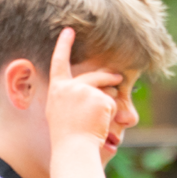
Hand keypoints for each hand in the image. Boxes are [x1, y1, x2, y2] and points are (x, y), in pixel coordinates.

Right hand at [46, 28, 120, 148]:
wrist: (73, 147)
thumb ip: (73, 96)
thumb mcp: (62, 112)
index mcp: (57, 90)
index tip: (68, 31)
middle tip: (119, 76)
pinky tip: (101, 123)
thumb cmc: (68, 135)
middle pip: (94, 76)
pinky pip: (112, 103)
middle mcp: (70, 86)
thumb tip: (92, 87)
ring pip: (106, 91)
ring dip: (110, 101)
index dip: (63, 45)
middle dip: (109, 76)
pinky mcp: (99, 98)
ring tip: (99, 119)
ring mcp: (85, 91)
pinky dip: (111, 113)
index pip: (59, 62)